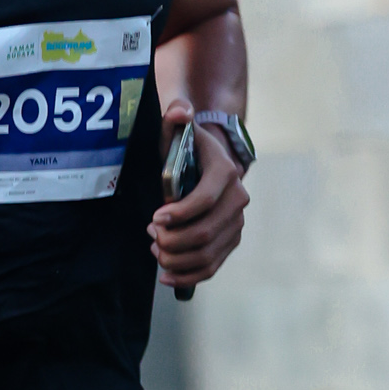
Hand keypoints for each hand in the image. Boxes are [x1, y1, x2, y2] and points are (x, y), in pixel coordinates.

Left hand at [149, 102, 247, 287]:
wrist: (206, 161)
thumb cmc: (186, 147)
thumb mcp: (177, 128)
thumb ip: (175, 116)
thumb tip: (180, 113)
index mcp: (225, 171)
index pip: (206, 199)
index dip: (179, 214)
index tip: (154, 219)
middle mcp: (238, 198)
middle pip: (205, 231)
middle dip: (173, 239)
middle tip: (150, 234)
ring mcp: (237, 222)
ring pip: (208, 252)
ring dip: (176, 258)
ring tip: (155, 249)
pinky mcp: (230, 240)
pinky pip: (212, 266)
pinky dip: (189, 276)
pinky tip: (166, 275)